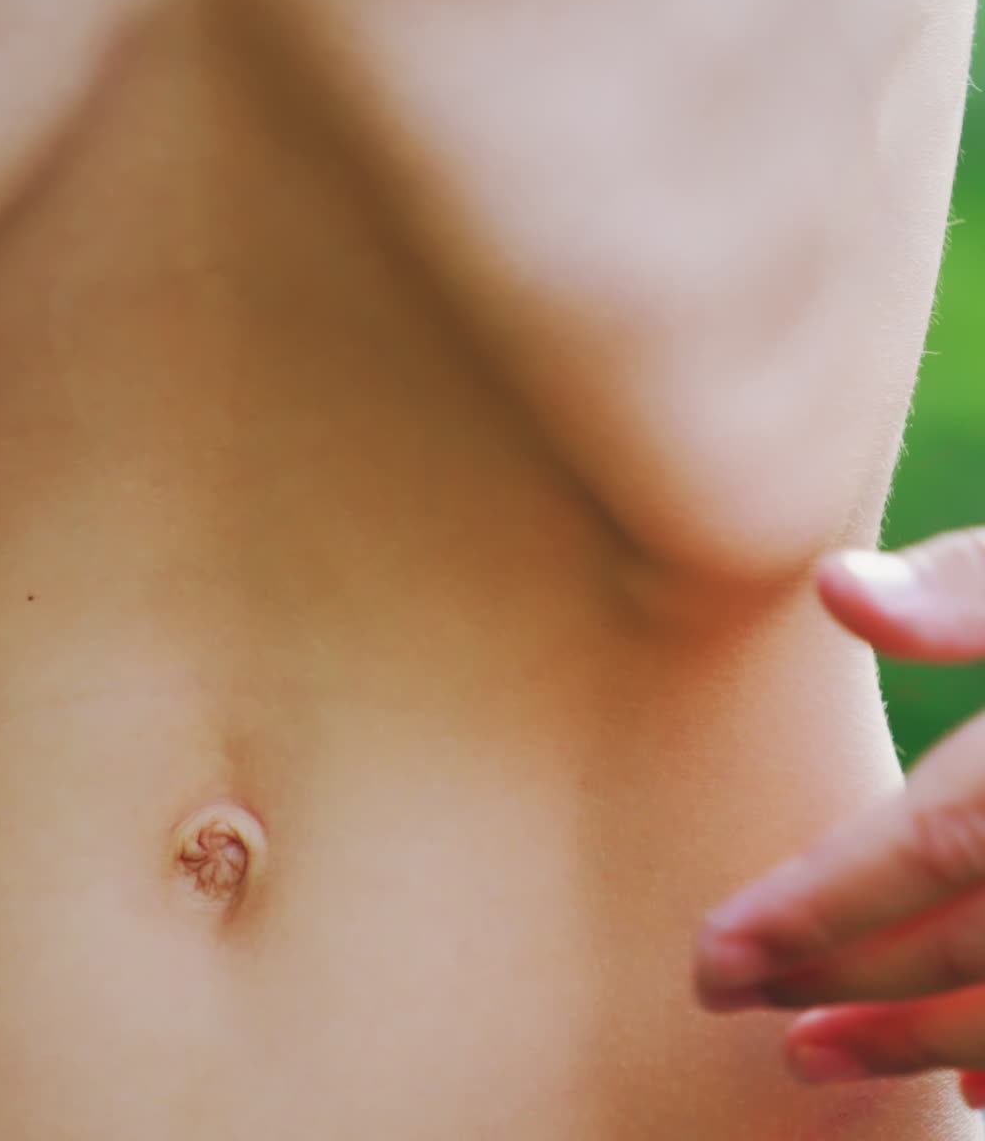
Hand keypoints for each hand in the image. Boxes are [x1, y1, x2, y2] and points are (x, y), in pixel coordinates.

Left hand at [693, 529, 984, 1107]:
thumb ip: (965, 586)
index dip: (817, 908)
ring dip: (925, 1042)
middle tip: (726, 997)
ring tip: (813, 1056)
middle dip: (842, 979)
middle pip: (971, 939)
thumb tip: (830, 587)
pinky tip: (979, 1085)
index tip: (712, 954)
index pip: (928, 846)